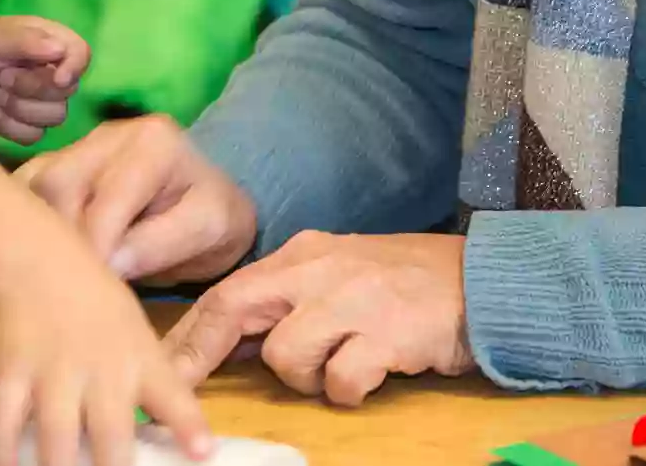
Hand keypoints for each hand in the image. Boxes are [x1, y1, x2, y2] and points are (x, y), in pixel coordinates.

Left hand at [0, 15, 88, 144]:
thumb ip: (25, 42)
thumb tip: (59, 51)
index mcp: (48, 42)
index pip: (81, 53)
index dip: (74, 68)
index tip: (56, 77)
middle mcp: (48, 70)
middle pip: (68, 91)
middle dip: (33, 89)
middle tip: (3, 78)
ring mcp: (36, 99)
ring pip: (55, 117)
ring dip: (21, 109)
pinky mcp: (22, 123)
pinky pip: (34, 136)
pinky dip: (11, 127)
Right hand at [0, 258, 211, 465]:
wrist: (39, 264)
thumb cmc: (96, 305)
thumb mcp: (135, 335)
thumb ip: (146, 385)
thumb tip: (166, 437)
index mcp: (141, 360)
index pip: (173, 396)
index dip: (189, 427)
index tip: (203, 452)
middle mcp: (103, 369)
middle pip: (112, 434)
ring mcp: (55, 372)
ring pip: (57, 438)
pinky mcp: (12, 373)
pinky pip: (5, 424)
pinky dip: (3, 456)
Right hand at [16, 115, 256, 284]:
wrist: (203, 201)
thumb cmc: (210, 217)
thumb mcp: (210, 229)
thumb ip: (162, 243)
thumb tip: (109, 265)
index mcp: (153, 142)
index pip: (107, 201)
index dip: (95, 252)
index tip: (93, 296)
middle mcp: (107, 134)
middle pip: (57, 186)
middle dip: (60, 243)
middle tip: (69, 290)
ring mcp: (74, 147)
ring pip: (31, 189)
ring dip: (37, 236)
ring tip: (55, 279)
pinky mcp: (51, 166)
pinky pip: (20, 193)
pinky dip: (24, 228)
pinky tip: (40, 261)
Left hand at [164, 232, 472, 405]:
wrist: (483, 279)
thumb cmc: (410, 282)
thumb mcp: (343, 274)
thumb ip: (293, 297)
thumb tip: (238, 339)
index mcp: (306, 253)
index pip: (229, 290)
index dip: (190, 333)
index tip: (161, 365)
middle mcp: (322, 269)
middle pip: (235, 306)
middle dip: (202, 353)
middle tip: (182, 392)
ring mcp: (354, 300)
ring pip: (286, 355)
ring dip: (306, 378)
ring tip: (340, 368)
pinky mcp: (387, 333)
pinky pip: (340, 380)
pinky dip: (347, 390)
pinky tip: (371, 376)